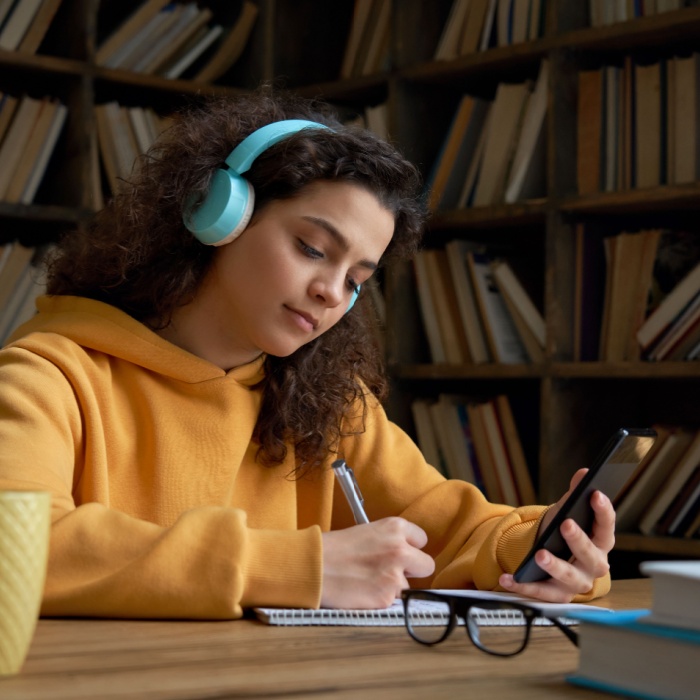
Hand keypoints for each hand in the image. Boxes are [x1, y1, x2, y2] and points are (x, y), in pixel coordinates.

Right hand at [321, 517, 434, 608]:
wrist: (312, 566)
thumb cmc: (334, 548)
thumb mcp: (367, 532)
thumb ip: (390, 541)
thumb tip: (406, 555)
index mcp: (395, 527)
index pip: (422, 540)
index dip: (410, 548)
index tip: (400, 553)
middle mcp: (400, 549)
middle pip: (426, 565)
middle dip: (412, 571)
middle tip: (390, 572)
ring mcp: (395, 575)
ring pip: (408, 587)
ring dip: (393, 588)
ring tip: (367, 582)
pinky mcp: (387, 598)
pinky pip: (394, 602)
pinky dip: (381, 601)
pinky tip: (364, 592)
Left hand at [498, 468, 613, 602]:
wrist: (553, 559)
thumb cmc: (563, 533)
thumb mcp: (566, 512)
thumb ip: (574, 495)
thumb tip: (583, 473)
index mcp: (600, 543)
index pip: (607, 528)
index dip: (604, 512)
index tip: (595, 494)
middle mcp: (593, 566)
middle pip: (591, 556)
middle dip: (579, 540)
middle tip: (566, 523)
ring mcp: (576, 583)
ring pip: (569, 578)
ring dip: (555, 566)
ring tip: (539, 554)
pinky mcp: (556, 595)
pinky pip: (540, 592)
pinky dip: (523, 586)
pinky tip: (507, 577)